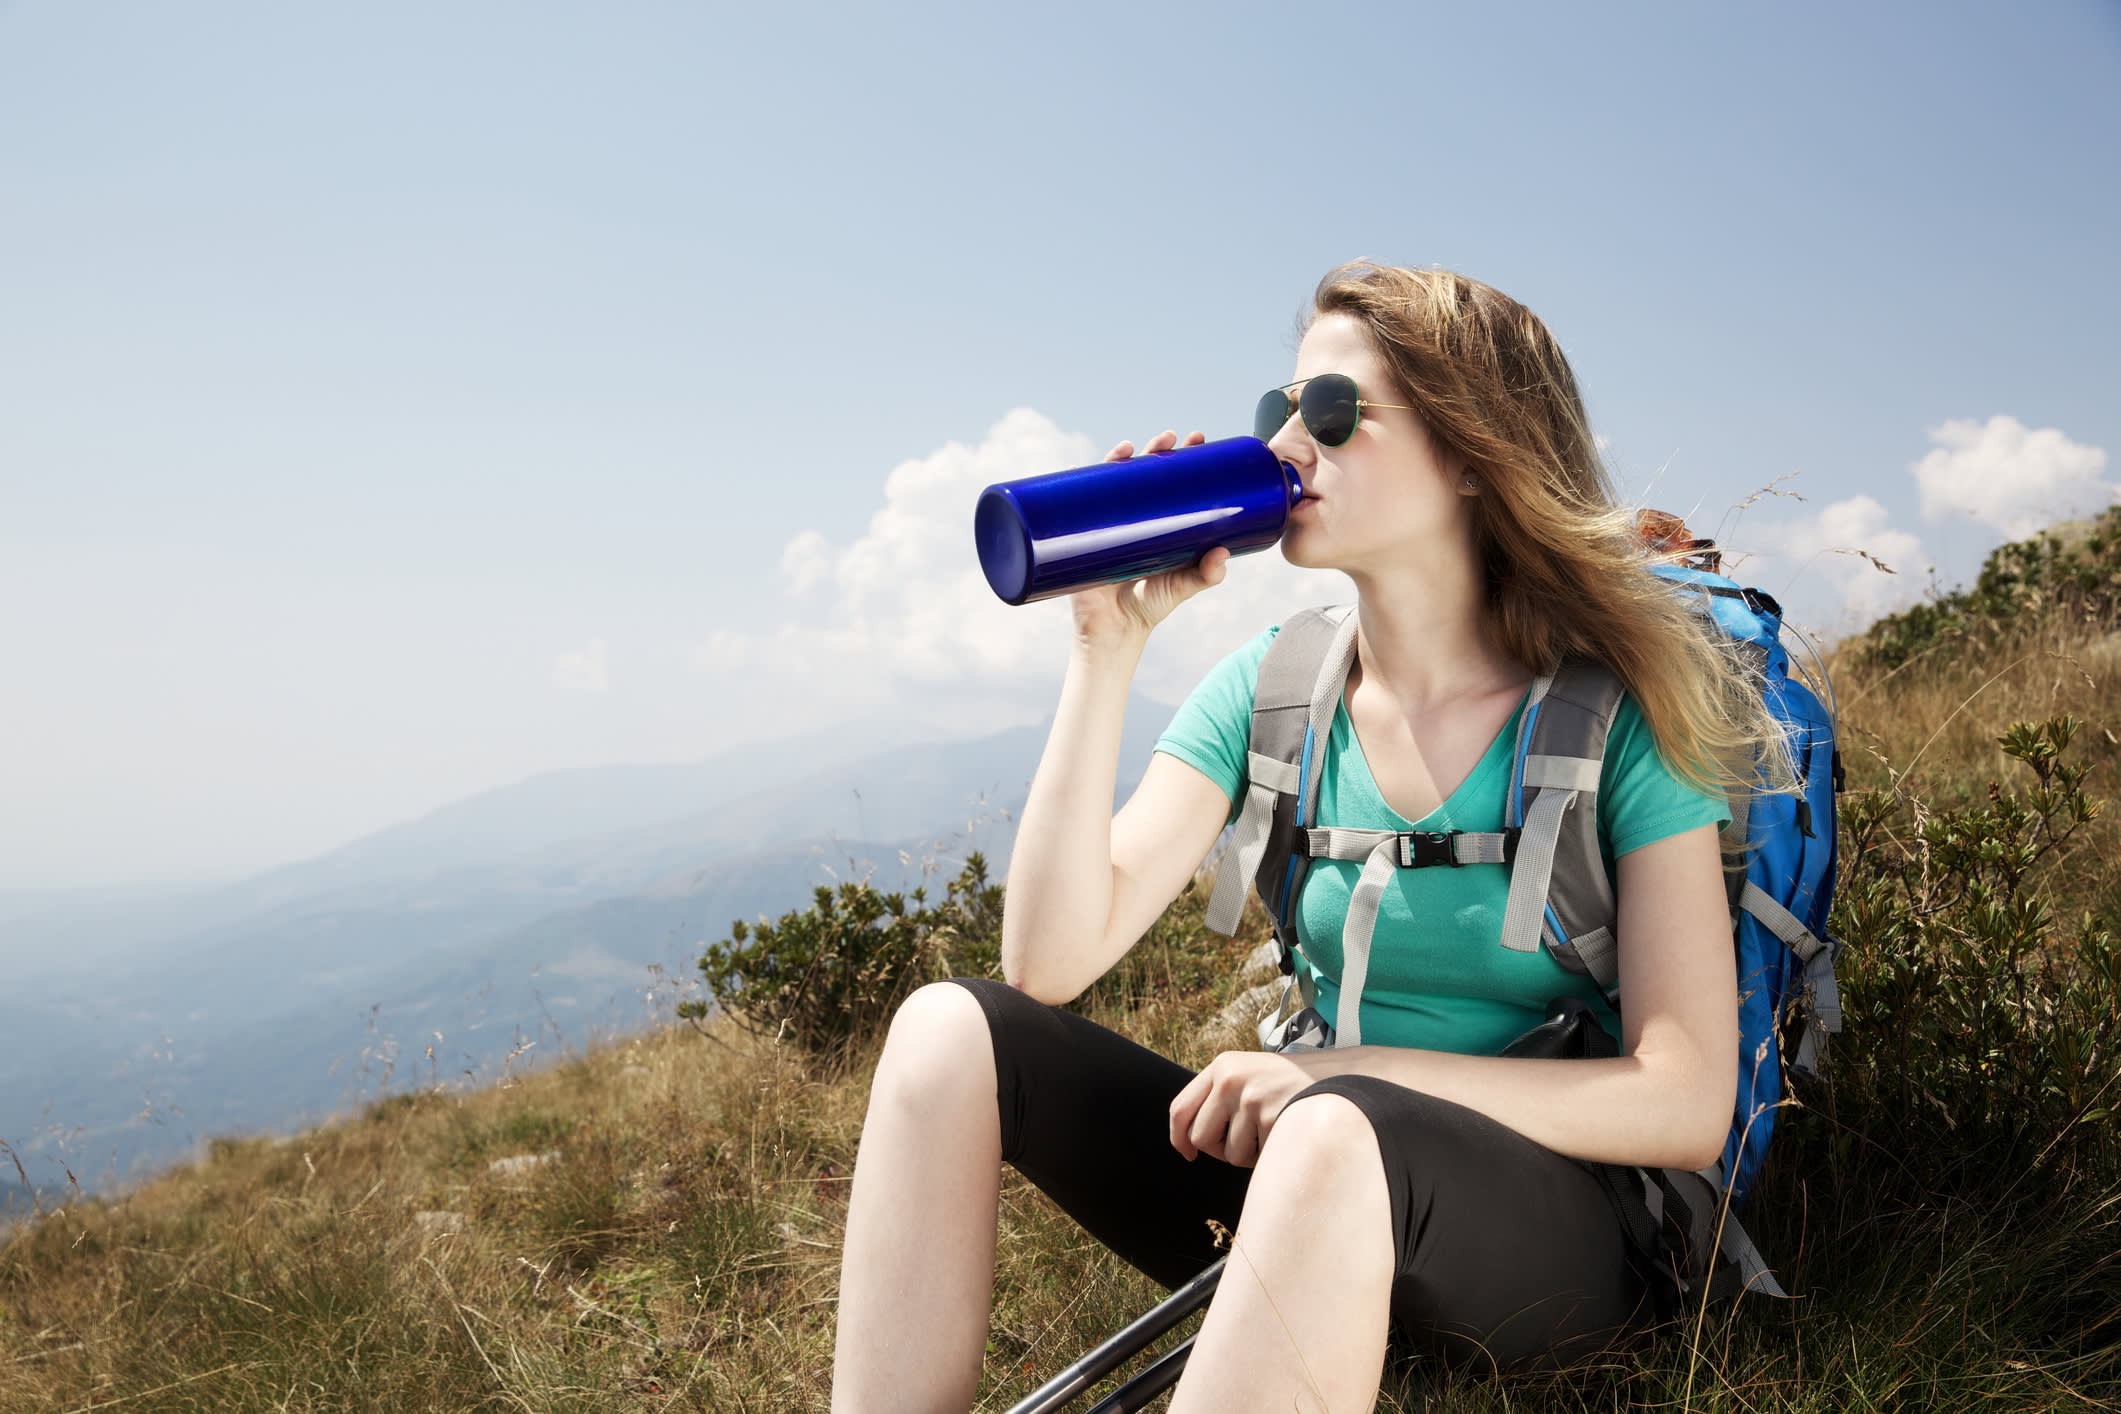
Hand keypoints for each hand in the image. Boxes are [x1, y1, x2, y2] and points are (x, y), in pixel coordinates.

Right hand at [1068, 429, 1229, 647]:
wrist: (1112, 632)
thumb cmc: (1149, 608)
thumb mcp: (1181, 586)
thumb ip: (1204, 574)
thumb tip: (1222, 554)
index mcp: (1160, 524)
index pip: (1174, 483)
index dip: (1186, 460)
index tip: (1200, 442)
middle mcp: (1135, 518)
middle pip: (1146, 474)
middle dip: (1160, 450)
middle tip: (1177, 438)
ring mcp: (1110, 523)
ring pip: (1118, 480)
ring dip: (1128, 456)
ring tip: (1141, 445)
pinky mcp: (1087, 532)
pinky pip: (1088, 499)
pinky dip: (1096, 476)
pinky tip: (1112, 459)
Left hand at [1168, 1049, 1331, 1168]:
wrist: (1340, 1078)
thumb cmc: (1289, 1085)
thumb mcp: (1250, 1075)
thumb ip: (1220, 1097)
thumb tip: (1188, 1140)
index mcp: (1222, 1067)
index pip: (1180, 1109)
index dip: (1179, 1139)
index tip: (1188, 1154)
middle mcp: (1231, 1079)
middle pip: (1200, 1138)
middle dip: (1219, 1151)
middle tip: (1243, 1143)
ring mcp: (1251, 1098)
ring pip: (1230, 1155)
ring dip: (1249, 1155)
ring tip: (1271, 1132)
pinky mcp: (1272, 1117)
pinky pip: (1256, 1158)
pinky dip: (1268, 1156)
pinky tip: (1284, 1135)